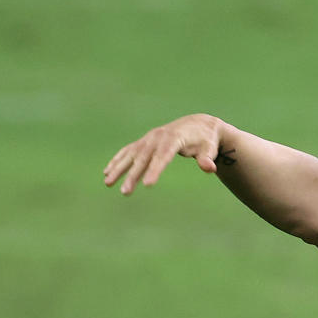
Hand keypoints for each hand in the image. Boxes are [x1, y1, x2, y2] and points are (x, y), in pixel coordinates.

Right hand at [103, 113, 225, 194]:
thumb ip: (207, 158)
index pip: (163, 156)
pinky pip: (128, 151)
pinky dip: (117, 161)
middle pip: (143, 158)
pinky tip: (107, 172)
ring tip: (108, 183)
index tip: (147, 185)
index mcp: (174, 138)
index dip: (155, 170)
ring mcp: (149, 138)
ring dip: (119, 168)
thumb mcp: (209, 148)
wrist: (197, 125)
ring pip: (131, 154)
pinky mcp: (144, 142)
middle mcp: (158, 137)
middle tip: (125, 192)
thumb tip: (209, 168)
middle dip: (133, 175)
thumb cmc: (205, 140)